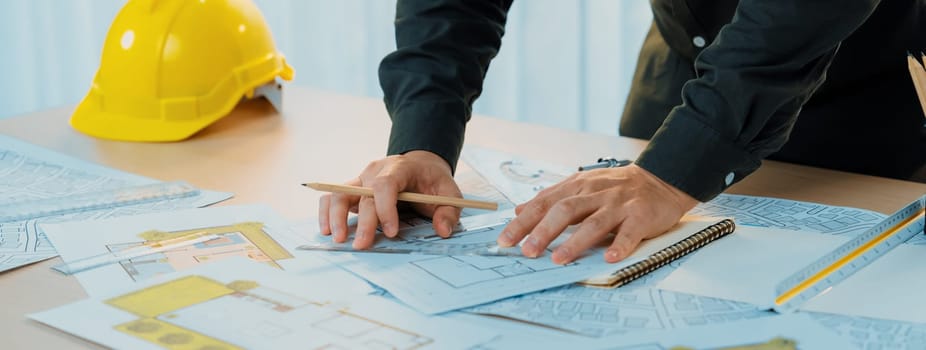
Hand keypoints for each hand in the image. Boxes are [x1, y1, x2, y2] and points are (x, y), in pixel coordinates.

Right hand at [318, 150, 462, 248]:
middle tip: (361, 246)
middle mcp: (375, 171)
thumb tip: (444, 231)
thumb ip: (449, 211)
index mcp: (399, 168)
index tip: (392, 232)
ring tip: (339, 240)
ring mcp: (361, 180)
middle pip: (363, 195)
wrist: (420, 166)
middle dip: (363, 222)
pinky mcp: (353, 190)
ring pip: (340, 193)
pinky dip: (326, 213)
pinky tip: (327, 230)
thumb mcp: (449, 192)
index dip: (386, 208)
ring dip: (336, 217)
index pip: (385, 184)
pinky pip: (332, 197)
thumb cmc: (432, 182)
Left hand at [496, 164, 697, 263]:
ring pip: (594, 223)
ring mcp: (619, 204)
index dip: (524, 221)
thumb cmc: (616, 187)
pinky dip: (620, 245)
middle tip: (527, 251)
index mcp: (577, 186)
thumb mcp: (581, 186)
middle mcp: (595, 193)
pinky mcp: (641, 216)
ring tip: (558, 259)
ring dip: (574, 242)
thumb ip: (551, 198)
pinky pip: (630, 232)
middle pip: (565, 211)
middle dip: (543, 231)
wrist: (660, 179)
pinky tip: (609, 257)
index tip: (506, 240)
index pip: (544, 203)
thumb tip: (519, 211)